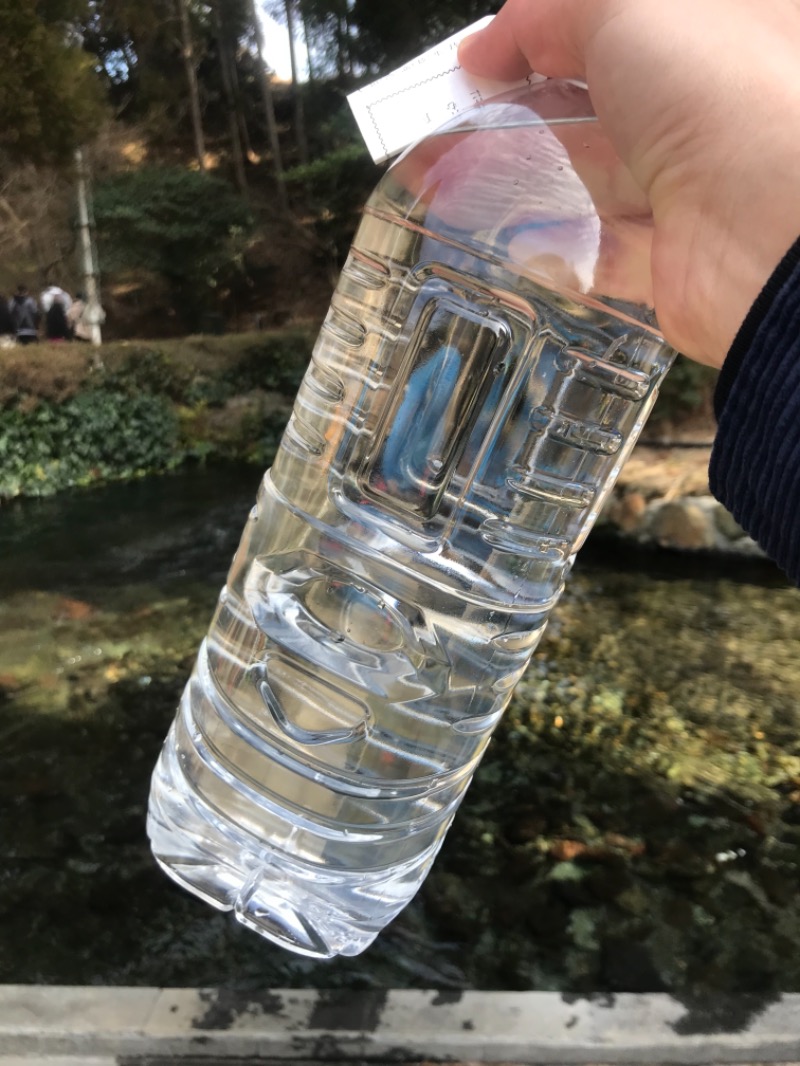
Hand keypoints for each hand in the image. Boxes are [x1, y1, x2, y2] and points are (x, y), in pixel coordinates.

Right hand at [459, 0, 799, 366]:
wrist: (774, 233)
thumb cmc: (725, 94)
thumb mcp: (626, 7)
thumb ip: (549, 13)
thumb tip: (488, 44)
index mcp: (719, 29)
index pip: (614, 28)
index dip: (538, 39)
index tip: (478, 61)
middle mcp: (711, 106)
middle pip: (594, 106)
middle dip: (511, 113)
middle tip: (440, 127)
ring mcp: (695, 186)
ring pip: (592, 178)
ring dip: (516, 178)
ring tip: (440, 181)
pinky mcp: (676, 260)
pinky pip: (606, 251)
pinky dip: (557, 246)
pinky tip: (509, 238)